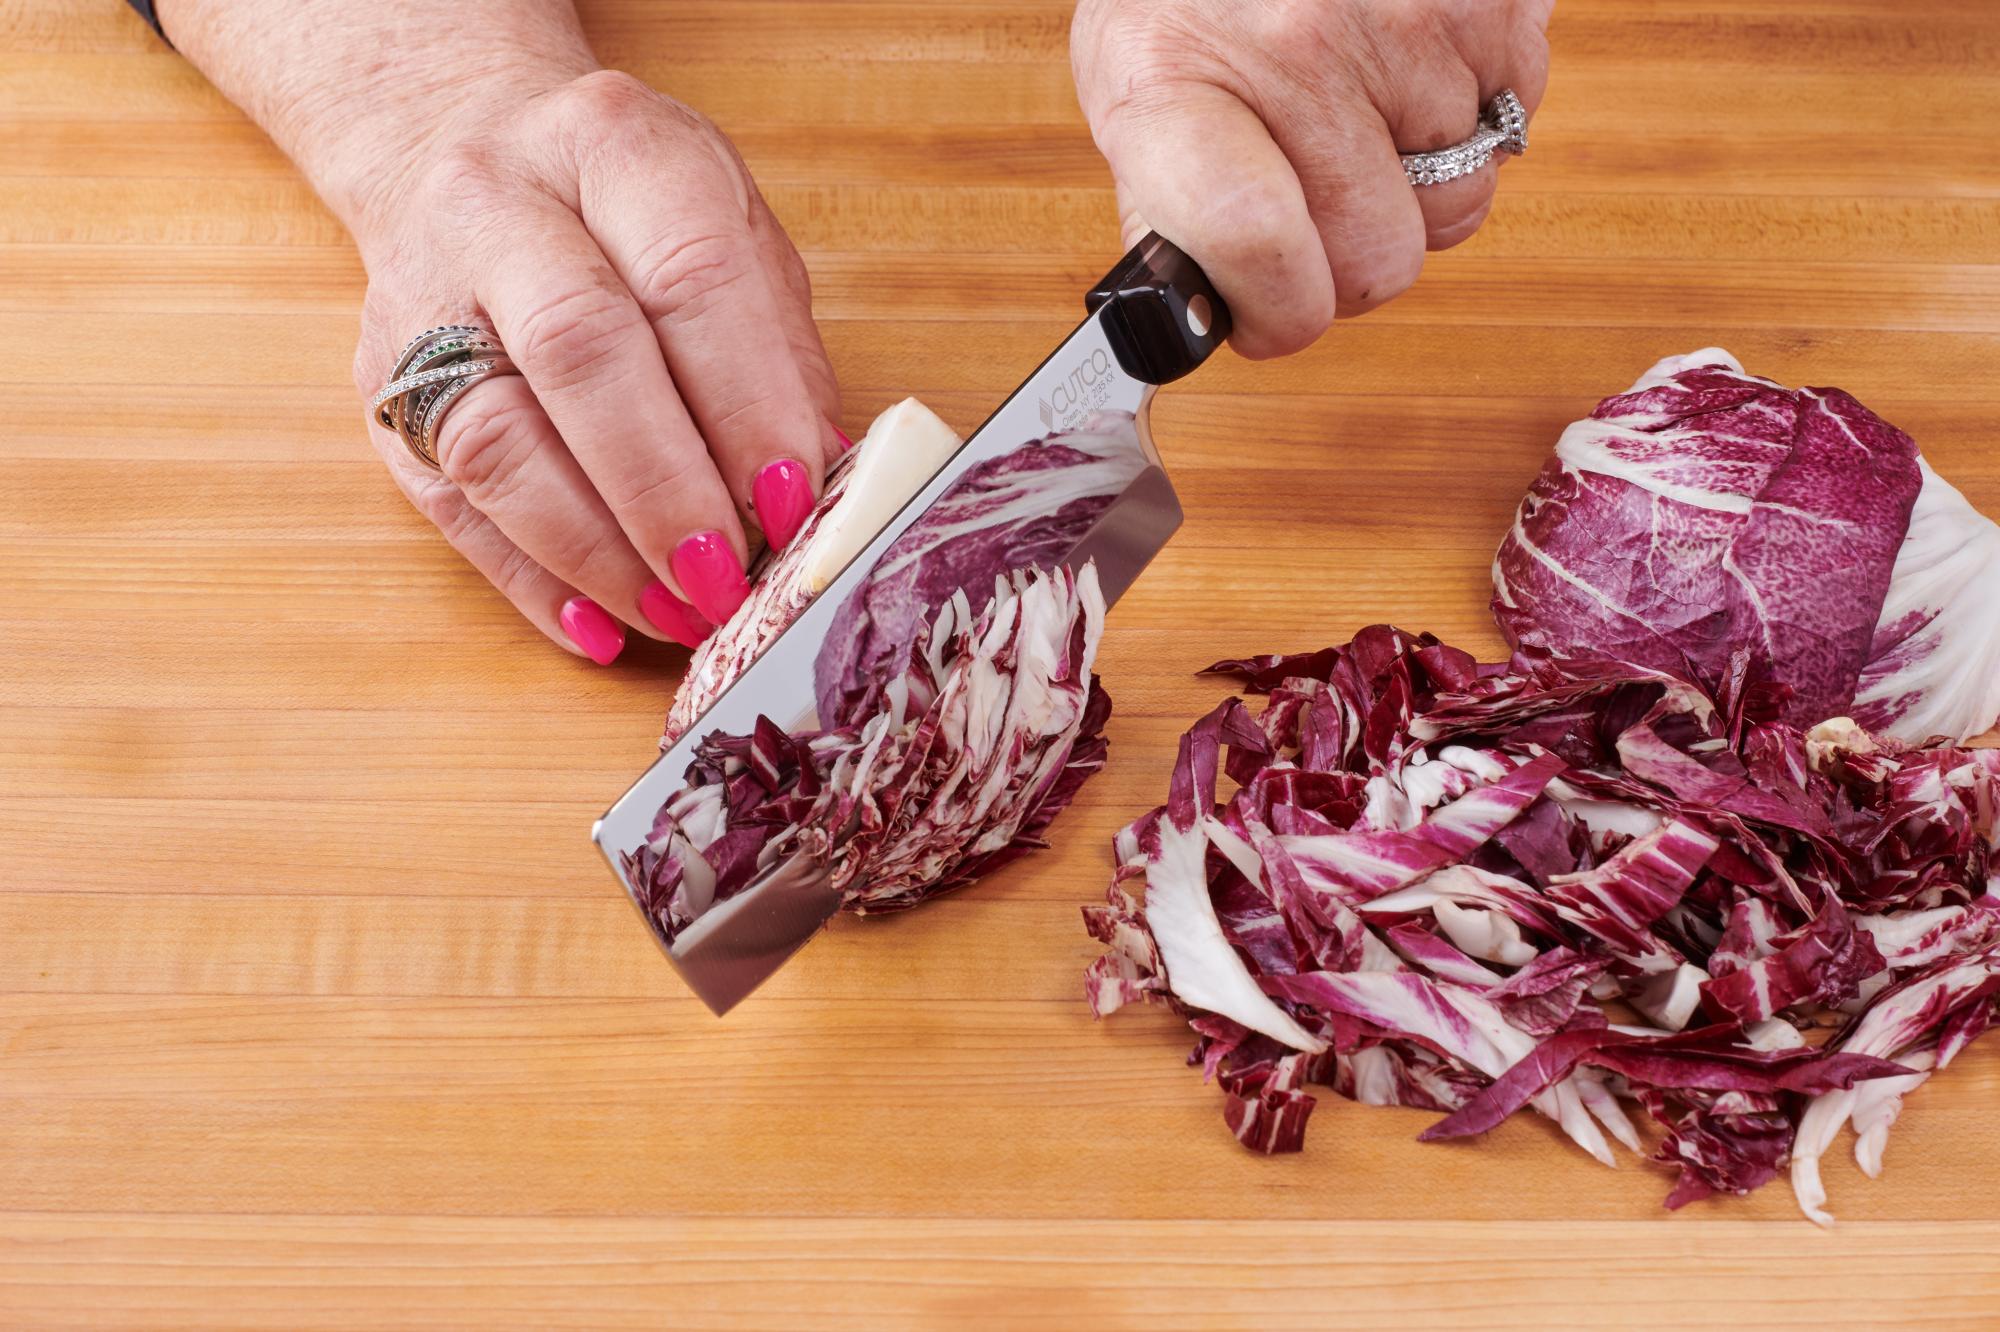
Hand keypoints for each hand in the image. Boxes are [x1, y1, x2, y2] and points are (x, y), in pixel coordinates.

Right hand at [344, 69, 843, 662]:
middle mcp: (499, 208)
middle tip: (730, 579)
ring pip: (493, 438)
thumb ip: (777, 348)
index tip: (794, 502)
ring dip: (595, 551)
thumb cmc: (625, 207)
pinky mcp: (382, 387)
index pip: (689, 276)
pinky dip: (530, 579)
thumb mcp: (728, 229)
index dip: (747, 403)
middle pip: (579, 351)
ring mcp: (422, 298)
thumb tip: (818, 481)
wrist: (455, 143)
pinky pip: (447, 501)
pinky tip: (599, 626)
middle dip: (666, 487)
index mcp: (616, 147)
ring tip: (676, 614)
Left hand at [1071, 0, 1552, 356]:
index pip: (1253, 244)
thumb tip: (1201, 314)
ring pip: (1454, 208)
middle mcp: (1295, 49)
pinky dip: (1471, 114)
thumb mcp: (1134, 81)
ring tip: (1363, 104)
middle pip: (1376, 260)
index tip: (1276, 315)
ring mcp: (1403, 23)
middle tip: (1322, 196)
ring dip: (1418, 183)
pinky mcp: (1493, 0)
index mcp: (1179, 82)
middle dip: (1355, 258)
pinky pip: (1510, 128)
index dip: (1280, 312)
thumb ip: (1167, 210)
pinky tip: (1409, 62)